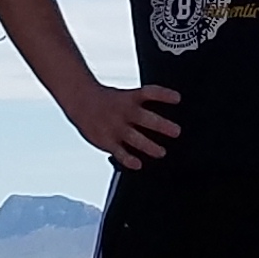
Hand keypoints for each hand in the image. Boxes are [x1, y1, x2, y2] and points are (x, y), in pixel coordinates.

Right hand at [64, 83, 181, 167]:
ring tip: (161, 152)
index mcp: (130, 98)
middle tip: (176, 131)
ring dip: (149, 146)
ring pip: (134, 138)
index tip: (177, 98)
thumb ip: (143, 105)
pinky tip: (138, 164)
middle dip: (162, 125)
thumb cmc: (110, 101)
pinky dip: (128, 159)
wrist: (81, 101)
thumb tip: (165, 119)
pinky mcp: (107, 140)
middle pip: (145, 118)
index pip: (149, 93)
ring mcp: (115, 127)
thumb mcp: (126, 95)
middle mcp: (124, 112)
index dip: (164, 95)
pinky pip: (119, 151)